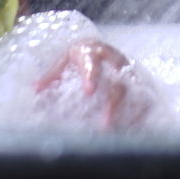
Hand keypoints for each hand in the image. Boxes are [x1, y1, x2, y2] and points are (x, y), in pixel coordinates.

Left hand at [34, 38, 153, 128]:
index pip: (92, 63)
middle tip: (105, 125)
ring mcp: (130, 72)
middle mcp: (115, 61)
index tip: (89, 91)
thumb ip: (51, 75)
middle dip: (114, 105)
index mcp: (93, 52)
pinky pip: (145, 98)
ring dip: (129, 113)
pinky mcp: (139, 81)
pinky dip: (142, 114)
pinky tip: (135, 130)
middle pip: (118, 82)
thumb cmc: (79, 56)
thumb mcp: (64, 60)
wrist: (99, 45)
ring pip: (135, 92)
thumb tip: (34, 88)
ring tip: (121, 133)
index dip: (92, 76)